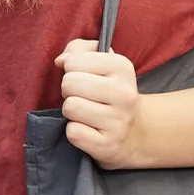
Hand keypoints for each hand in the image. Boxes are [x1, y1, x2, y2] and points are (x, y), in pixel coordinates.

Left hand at [57, 39, 144, 168]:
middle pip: (69, 83)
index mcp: (122, 67)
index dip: (71, 69)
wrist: (133, 131)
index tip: (84, 78)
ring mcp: (118, 121)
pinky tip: (88, 129)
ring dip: (71, 111)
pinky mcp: (108, 145)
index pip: (73, 61)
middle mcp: (124, 93)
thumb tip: (60, 61)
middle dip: (69, 90)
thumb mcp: (101, 61)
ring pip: (70, 107)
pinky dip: (75, 131)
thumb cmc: (108, 90)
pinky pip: (73, 132)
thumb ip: (78, 49)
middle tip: (82, 96)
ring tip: (85, 112)